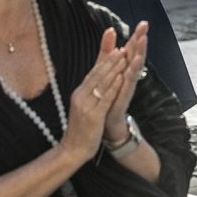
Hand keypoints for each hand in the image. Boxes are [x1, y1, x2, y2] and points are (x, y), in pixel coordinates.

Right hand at [60, 28, 123, 165]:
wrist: (72, 149)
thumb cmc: (82, 128)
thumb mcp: (85, 105)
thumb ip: (92, 90)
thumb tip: (97, 76)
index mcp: (79, 92)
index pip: (93, 72)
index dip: (105, 59)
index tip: (116, 47)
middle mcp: (80, 96)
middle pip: (97, 74)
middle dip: (111, 60)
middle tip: (123, 48)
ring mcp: (86, 106)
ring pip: (102, 83)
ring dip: (114, 69)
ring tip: (124, 57)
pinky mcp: (93, 116)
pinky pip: (105, 98)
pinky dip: (113, 87)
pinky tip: (121, 78)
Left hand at [102, 21, 147, 139]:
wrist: (108, 122)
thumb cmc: (109, 96)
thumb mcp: (107, 71)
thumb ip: (107, 52)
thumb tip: (110, 31)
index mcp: (124, 69)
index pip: (131, 49)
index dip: (137, 36)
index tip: (143, 22)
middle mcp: (128, 76)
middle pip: (136, 54)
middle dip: (140, 39)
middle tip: (145, 26)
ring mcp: (127, 86)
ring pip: (135, 66)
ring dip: (139, 52)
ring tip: (142, 39)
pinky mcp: (124, 96)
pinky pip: (129, 82)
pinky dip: (132, 72)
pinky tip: (134, 63)